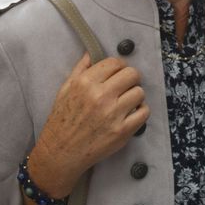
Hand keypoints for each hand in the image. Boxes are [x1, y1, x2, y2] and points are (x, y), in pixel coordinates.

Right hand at [28, 54, 148, 197]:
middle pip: (132, 74)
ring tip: (126, 101)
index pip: (115, 63)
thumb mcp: (65, 90)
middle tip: (125, 86)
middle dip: (130, 78)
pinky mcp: (122, 131)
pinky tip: (131, 113)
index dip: (119, 67)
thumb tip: (92, 53)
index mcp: (85, 83)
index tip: (118, 74)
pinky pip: (144, 112)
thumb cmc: (61, 121)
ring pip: (139, 92)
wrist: (60, 152)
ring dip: (135, 95)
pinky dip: (140, 111)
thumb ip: (80, 69)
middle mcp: (100, 96)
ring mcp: (113, 114)